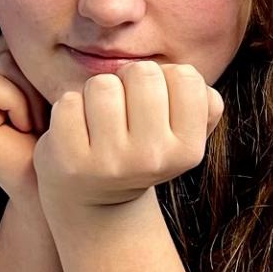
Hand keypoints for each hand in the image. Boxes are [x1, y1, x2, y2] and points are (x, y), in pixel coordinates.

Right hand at [0, 35, 50, 204]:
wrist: (60, 186)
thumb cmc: (71, 138)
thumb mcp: (66, 87)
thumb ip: (54, 53)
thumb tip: (60, 20)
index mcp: (4, 69)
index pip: (22, 36)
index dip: (46, 61)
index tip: (57, 99)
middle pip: (12, 44)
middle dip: (38, 74)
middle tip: (49, 112)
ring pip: (4, 59)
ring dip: (32, 91)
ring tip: (38, 122)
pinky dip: (18, 104)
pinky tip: (25, 129)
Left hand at [34, 62, 223, 209]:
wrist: (99, 199)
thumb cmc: (144, 148)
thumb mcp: (185, 132)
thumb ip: (203, 101)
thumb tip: (184, 76)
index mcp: (188, 150)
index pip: (185, 76)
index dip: (166, 78)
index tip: (155, 102)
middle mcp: (153, 159)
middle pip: (142, 73)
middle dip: (129, 80)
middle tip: (124, 108)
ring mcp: (110, 162)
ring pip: (102, 84)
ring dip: (98, 92)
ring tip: (100, 118)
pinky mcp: (71, 162)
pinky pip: (69, 102)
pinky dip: (71, 109)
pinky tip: (78, 132)